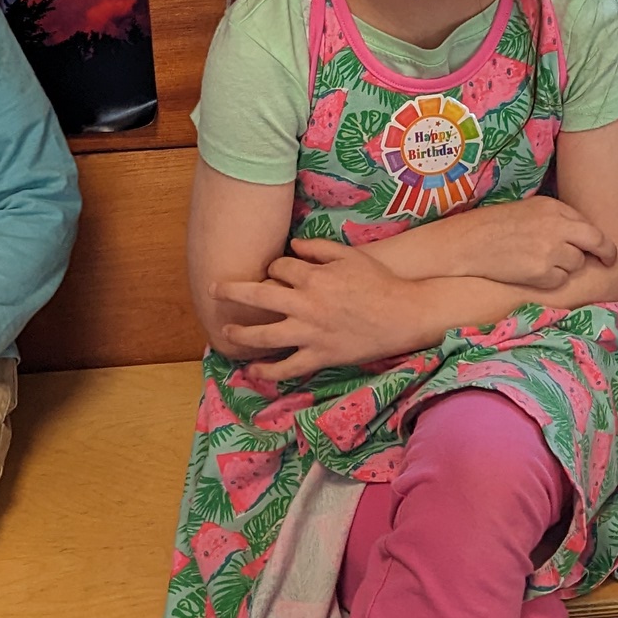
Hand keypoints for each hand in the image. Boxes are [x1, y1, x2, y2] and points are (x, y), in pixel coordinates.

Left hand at [220, 240, 431, 382]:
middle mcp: (305, 305)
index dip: (272, 268)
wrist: (404, 314)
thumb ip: (318, 248)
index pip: (278, 268)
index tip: (273, 272)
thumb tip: (292, 246)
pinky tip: (253, 371)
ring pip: (264, 336)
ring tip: (226, 333)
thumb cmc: (378, 282)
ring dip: (240, 334)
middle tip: (214, 290)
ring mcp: (310, 333)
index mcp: (313, 277)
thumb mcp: (350, 256)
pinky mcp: (320, 356)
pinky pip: (288, 367)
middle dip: (232, 292)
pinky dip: (268, 371)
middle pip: (258, 297)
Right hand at [387, 197, 613, 291]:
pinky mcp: (541, 270)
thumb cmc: (493, 226)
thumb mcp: (528, 210)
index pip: (588, 225)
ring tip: (539, 262)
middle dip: (607, 253)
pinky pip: (560, 280)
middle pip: (596, 241)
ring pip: (576, 264)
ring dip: (565, 267)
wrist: (467, 242)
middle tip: (611, 262)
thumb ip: (555, 219)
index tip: (606, 250)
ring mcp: (550, 249)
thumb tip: (582, 235)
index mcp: (553, 207)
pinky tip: (530, 273)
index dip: (599, 240)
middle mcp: (556, 225)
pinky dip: (550, 281)